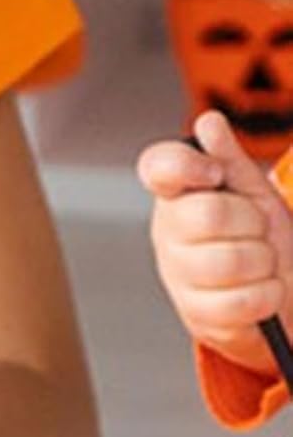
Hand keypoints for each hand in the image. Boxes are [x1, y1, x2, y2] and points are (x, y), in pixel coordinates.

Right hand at [139, 109, 292, 375]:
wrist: (279, 297)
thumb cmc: (256, 239)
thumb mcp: (251, 194)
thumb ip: (228, 158)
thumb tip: (209, 122)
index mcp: (176, 196)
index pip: (158, 167)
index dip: (187, 166)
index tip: (213, 174)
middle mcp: (167, 233)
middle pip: (211, 214)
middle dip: (252, 222)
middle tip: (256, 230)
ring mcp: (178, 275)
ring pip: (231, 261)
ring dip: (264, 262)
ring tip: (261, 263)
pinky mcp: (197, 315)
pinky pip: (243, 300)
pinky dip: (268, 295)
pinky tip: (261, 290)